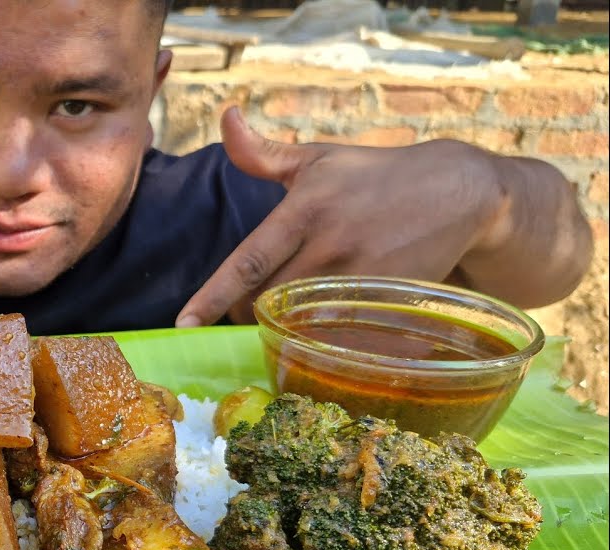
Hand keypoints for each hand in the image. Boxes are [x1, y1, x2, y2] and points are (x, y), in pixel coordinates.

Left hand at [176, 107, 504, 326]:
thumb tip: (226, 118)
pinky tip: (323, 332)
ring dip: (286, 326)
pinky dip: (325, 338)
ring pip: (303, 321)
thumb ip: (263, 153)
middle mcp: (330, 246)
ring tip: (286, 315)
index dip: (213, 296)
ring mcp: (361, 277)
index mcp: (304, 211)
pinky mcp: (388, 300)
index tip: (184, 323)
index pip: (248, 262)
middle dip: (248, 311)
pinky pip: (343, 334)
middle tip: (250, 306)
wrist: (457, 191)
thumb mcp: (317, 159)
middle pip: (268, 300)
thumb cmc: (373, 176)